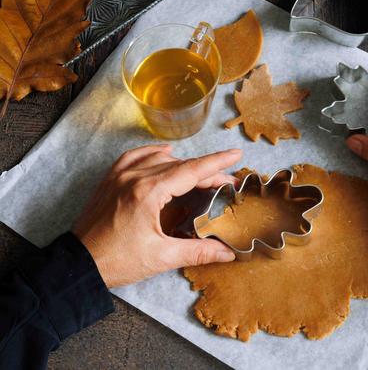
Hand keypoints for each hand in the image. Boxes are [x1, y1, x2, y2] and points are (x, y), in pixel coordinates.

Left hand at [73, 145, 240, 287]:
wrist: (79, 264)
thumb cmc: (117, 261)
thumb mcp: (161, 257)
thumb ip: (197, 251)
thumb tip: (227, 253)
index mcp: (149, 192)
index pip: (191, 171)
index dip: (217, 163)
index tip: (236, 154)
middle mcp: (135, 176)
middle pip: (180, 165)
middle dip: (206, 171)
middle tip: (226, 179)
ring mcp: (120, 174)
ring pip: (160, 158)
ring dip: (183, 163)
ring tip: (202, 174)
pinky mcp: (111, 178)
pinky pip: (136, 156)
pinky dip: (154, 154)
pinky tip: (164, 155)